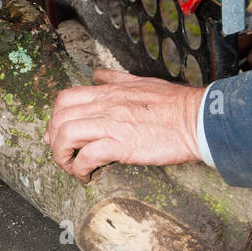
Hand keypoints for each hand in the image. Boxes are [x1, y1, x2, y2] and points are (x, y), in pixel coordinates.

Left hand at [43, 69, 205, 181]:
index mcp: (109, 91)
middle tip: (62, 153)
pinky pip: (87, 156)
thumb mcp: (141, 81)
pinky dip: (79, 169)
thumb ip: (116, 79)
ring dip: (61, 156)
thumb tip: (98, 74)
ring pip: (66, 135)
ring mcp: (111, 124)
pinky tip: (86, 175)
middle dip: (53, 139)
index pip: (65, 98)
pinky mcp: (121, 145)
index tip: (58, 133)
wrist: (198, 119)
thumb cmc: (175, 103)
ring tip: (71, 167)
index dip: (55, 118)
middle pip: (59, 118)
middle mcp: (105, 105)